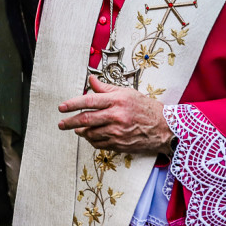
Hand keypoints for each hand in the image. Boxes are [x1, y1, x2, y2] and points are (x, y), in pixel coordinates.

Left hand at [58, 76, 172, 154]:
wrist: (164, 128)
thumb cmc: (146, 108)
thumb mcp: (127, 93)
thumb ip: (106, 88)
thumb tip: (91, 81)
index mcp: (117, 100)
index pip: (89, 100)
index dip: (72, 104)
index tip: (62, 107)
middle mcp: (116, 116)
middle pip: (86, 119)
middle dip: (70, 121)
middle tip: (61, 123)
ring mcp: (117, 132)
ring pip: (91, 133)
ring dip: (81, 131)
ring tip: (77, 128)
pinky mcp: (119, 144)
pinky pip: (99, 144)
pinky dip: (92, 140)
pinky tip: (91, 136)